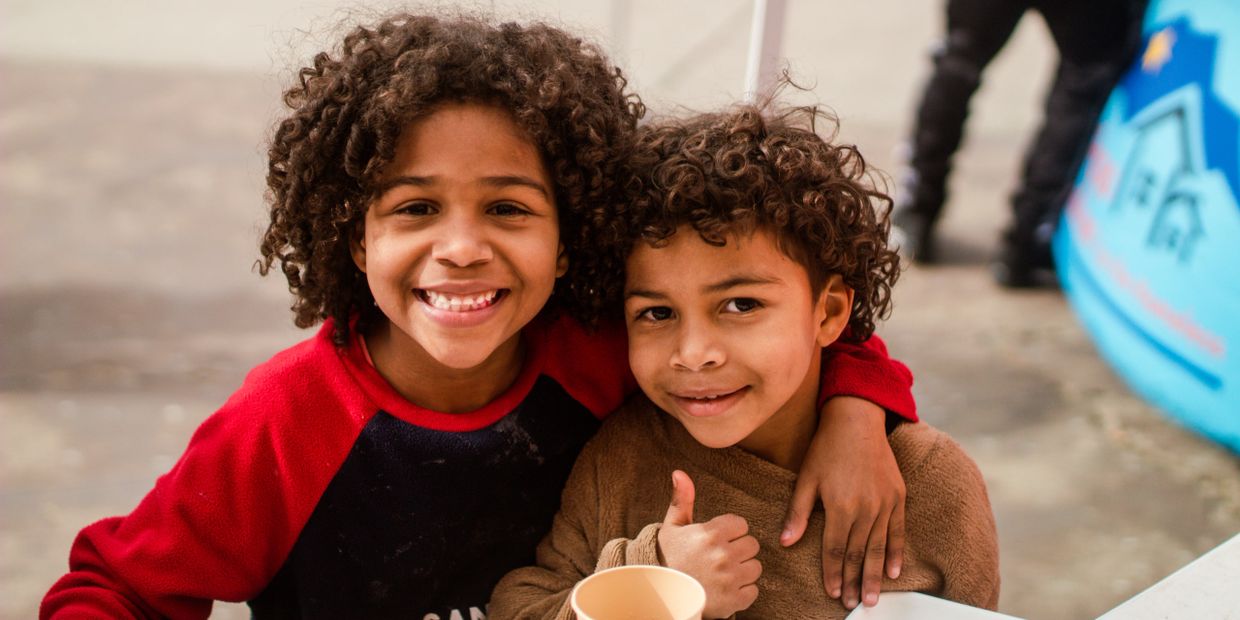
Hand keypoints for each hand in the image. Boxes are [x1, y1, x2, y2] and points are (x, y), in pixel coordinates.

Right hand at [657, 470, 761, 618]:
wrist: (661, 597)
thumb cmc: (667, 559)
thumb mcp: (672, 528)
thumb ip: (682, 500)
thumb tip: (680, 472)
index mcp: (710, 534)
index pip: (741, 525)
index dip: (730, 532)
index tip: (717, 541)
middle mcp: (722, 555)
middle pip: (752, 545)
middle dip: (738, 550)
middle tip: (720, 558)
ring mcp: (729, 579)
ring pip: (755, 567)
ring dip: (742, 571)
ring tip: (722, 574)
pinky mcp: (734, 600)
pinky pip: (753, 590)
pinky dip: (742, 592)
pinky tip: (725, 589)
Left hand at [781, 397, 905, 609]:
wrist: (857, 420)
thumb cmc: (826, 449)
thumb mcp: (806, 479)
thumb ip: (798, 513)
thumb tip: (785, 543)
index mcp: (840, 506)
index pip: (835, 549)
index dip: (832, 573)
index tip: (831, 592)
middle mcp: (865, 508)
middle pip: (858, 553)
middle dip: (854, 582)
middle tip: (852, 605)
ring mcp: (885, 503)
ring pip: (879, 548)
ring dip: (873, 575)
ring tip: (871, 599)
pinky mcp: (897, 497)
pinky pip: (898, 531)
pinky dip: (896, 553)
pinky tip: (893, 572)